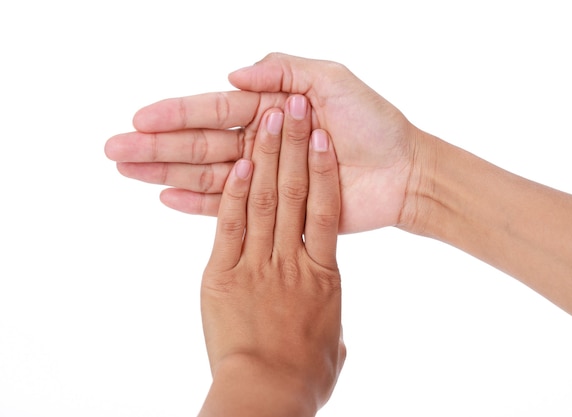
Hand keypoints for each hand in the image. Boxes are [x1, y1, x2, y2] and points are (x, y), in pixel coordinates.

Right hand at [105, 53, 433, 233]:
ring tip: (127, 173)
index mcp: (270, 109)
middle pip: (199, 144)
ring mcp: (267, 176)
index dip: (175, 114)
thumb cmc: (373, 122)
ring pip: (207, 175)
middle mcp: (262, 143)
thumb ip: (282, 71)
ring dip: (165, 174)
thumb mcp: (331, 80)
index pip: (213, 110)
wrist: (403, 169)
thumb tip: (231, 72)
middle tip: (113, 150)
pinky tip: (166, 199)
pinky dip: (200, 204)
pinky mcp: (278, 207)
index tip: (139, 119)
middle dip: (156, 146)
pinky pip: (232, 207)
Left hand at [198, 95, 344, 415]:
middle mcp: (291, 260)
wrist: (268, 395)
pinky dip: (232, 193)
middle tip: (295, 109)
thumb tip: (331, 323)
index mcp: (323, 274)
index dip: (326, 170)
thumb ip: (330, 322)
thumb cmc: (305, 377)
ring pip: (262, 201)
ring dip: (264, 157)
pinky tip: (236, 163)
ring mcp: (257, 264)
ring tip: (268, 120)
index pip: (327, 209)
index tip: (325, 139)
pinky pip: (230, 226)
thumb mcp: (331, 345)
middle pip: (294, 193)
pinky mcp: (223, 276)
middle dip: (295, 147)